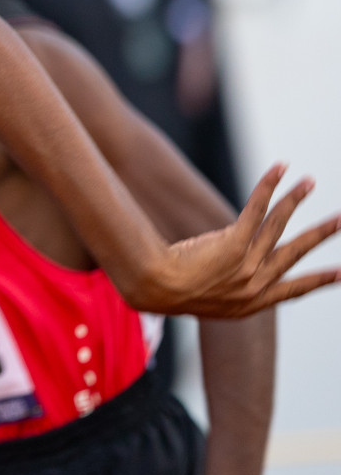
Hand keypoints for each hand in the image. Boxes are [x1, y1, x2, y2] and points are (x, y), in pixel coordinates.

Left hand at [151, 164, 340, 316]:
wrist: (153, 287)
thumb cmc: (167, 291)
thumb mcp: (205, 297)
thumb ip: (225, 283)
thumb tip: (230, 264)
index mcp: (250, 304)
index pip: (292, 291)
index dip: (317, 281)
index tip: (340, 274)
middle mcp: (254, 285)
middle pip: (294, 252)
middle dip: (320, 234)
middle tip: (340, 220)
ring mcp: (245, 264)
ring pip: (277, 224)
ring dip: (295, 199)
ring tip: (309, 182)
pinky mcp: (233, 243)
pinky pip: (255, 208)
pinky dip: (269, 186)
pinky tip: (280, 170)